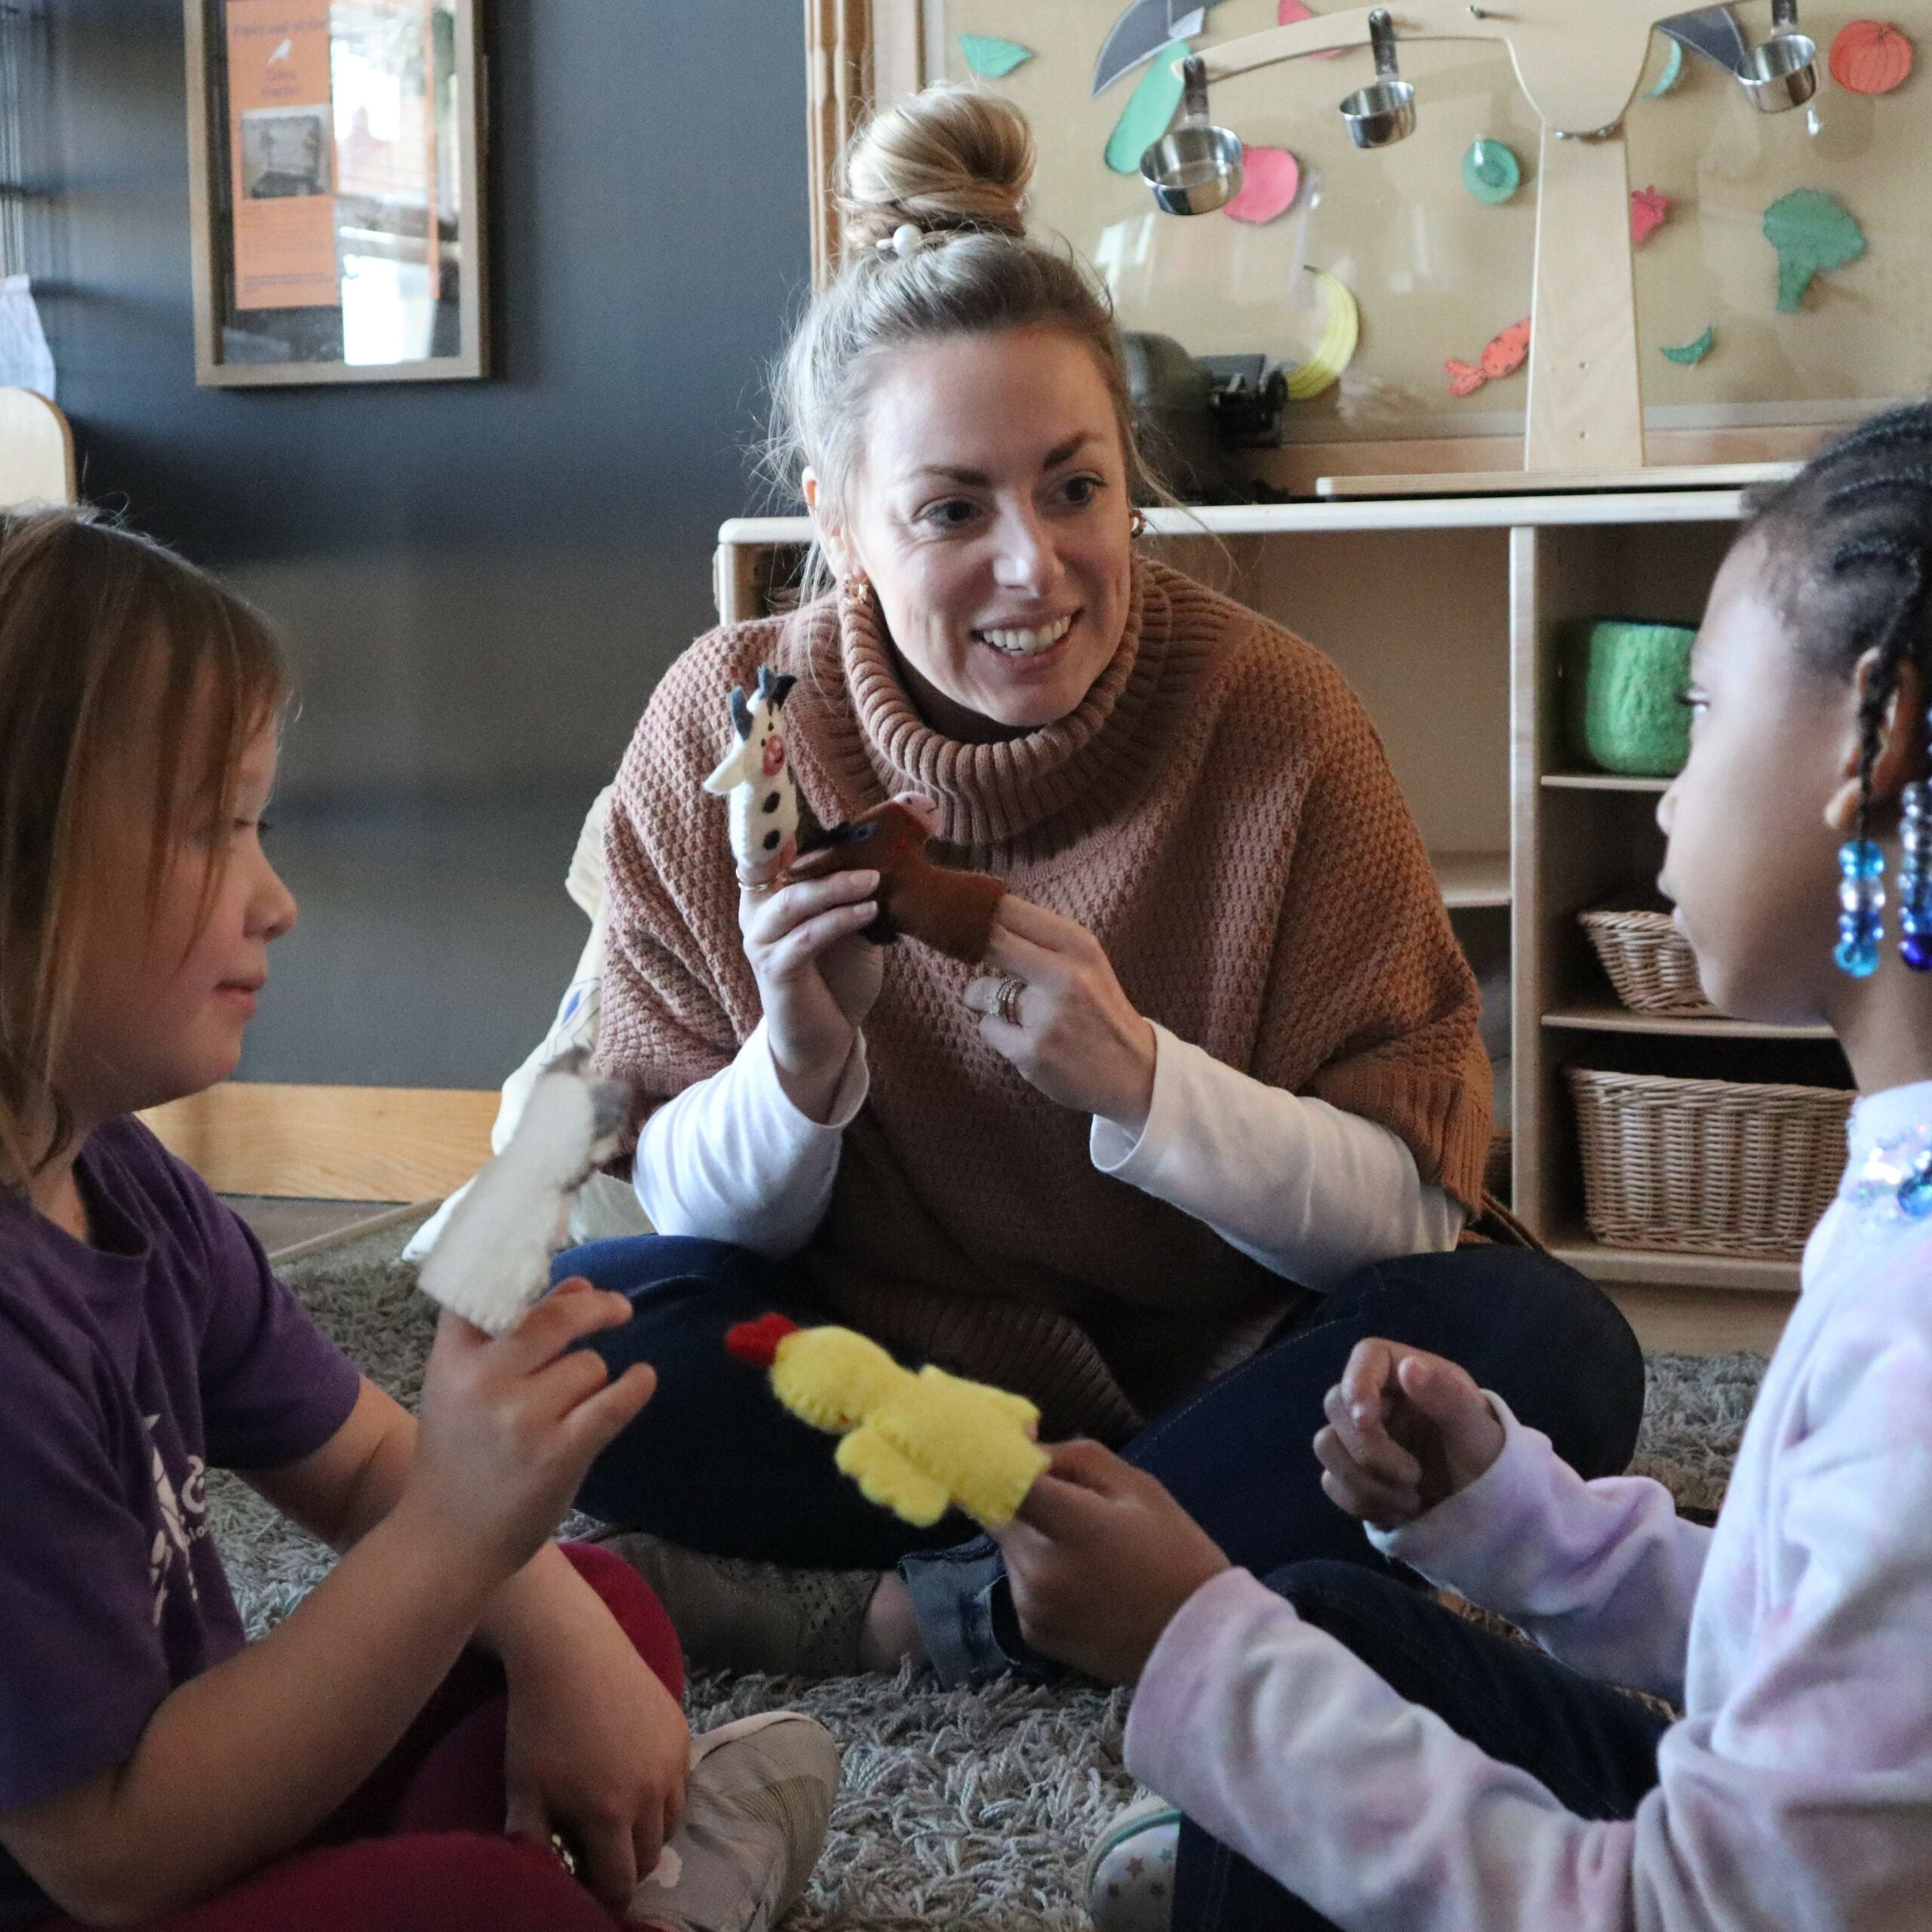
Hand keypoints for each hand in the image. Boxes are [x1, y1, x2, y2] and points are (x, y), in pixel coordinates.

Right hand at [405, 1281, 656, 1582]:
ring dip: (593, 1378)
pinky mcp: (558, 1452)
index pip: (491, 1289)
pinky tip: (642, 1379)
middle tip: (619, 1309)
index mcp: (453, 1358)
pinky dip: (635, 1386)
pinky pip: (614, 1400)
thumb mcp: (464, 1387)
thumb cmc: (460, 1457)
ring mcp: (521, 1417)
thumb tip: (578, 1282)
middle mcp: (484, 1380)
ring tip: (572, 1407)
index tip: (559, 1240)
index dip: (527, 1262)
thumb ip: (512, 1334)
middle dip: (596, 1307)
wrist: (446, 1541)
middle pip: (557, 1316)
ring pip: (589, 1364)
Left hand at [502, 1615, 689, 1912]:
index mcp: (610, 1812)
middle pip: (650, 1855)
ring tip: (621, 1816)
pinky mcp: (682, 1730)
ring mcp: (672, 1759)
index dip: (603, 1891)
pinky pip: (682, 1782)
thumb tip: (543, 1877)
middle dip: (627, 1863)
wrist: (572, 1651)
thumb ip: (532, 1841)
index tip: (587, 1881)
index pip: (620, 1880)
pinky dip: (664, 1793)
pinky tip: (636, 1778)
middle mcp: (651, 1792)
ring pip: (672, 1821)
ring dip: (649, 1830)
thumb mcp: (523, 1787)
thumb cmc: (538, 1721)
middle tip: (601, 1851)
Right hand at [738, 794, 939, 1121]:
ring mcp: (761, 941)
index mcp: (771, 889)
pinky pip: (806, 938)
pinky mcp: (775, 971)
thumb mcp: (854, 918)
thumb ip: (861, 880)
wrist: (827, 1038)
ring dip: (838, 887)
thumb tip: (908, 823)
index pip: (769, 840)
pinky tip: (869, 914)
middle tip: (872, 840)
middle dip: (825, 849)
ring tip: (877, 882)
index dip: (770, 807)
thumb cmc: (839, 973)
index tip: (778, 762)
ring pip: (795, 900)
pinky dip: (838, 922)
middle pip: (780, 864)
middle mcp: (757, 910)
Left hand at [965, 895, 1156, 1128]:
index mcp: (1079, 945)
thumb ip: (1040, 940)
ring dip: (986, 999)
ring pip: (980, 989)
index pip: (1011, 910)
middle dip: (970, 946)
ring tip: (1015, 1011)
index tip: (966, 917)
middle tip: (967, 952)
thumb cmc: (1100, 1011)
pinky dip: (997, 1032)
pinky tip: (1024, 1038)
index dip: (979, 911)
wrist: (1134, 1072)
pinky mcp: (1031, 1051)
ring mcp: (1046, 1015)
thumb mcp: (1085, 963)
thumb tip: (982, 914)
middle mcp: (1064, 975)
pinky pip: (987, 1027)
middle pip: (990, 941)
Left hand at [991, 1441, 1228, 1685]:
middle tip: (1072, 1503)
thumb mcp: (1138, 1487)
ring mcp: (1031, 1606)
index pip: (1001, 1481)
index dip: (996, 1457)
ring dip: (1031, 1535)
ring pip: (1008, 1546)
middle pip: (1001, 1512)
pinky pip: (1019, 1581)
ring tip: (1084, 1548)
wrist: (1200, 1644)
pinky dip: (1038, 1571)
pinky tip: (1081, 1581)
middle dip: (1023, 1497)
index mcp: (1071, 1528)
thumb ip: (1074, 1457)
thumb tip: (1022, 1441)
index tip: (1012, 1445)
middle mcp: (1039, 1570)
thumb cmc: (1176, 1554)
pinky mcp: (1032, 1633)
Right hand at [1313, 1339, 1504, 1530]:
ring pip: (1327, 1446)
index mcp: (1410, 1376)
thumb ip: (1448, 1397)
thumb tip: (1409, 1366)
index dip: (1356, 1383)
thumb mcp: (1479, 1430)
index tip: (1366, 1419)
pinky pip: (1332, 1483)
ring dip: (1366, 1481)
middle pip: (1336, 1405)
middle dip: (1369, 1449)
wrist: (1493, 1513)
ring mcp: (1363, 1439)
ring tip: (1412, 1500)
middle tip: (1413, 1476)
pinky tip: (1401, 1512)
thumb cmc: (1491, 1460)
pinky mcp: (1355, 1475)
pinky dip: (1364, 1503)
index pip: (1367, 1356)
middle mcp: (1380, 1402)